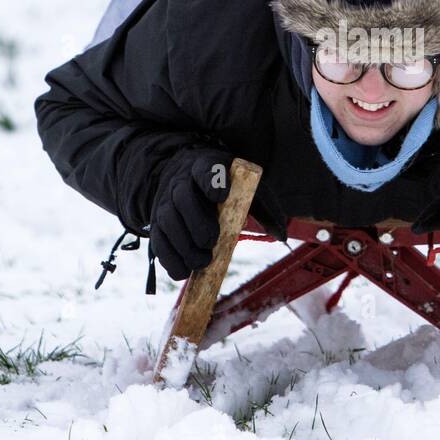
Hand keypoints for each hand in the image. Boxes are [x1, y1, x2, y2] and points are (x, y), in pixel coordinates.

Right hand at [147, 147, 285, 281]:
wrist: (182, 176)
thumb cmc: (224, 186)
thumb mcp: (245, 187)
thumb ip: (264, 207)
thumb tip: (282, 234)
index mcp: (206, 167)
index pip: (206, 170)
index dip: (212, 181)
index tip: (221, 195)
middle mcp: (181, 183)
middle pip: (183, 199)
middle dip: (196, 222)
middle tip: (211, 241)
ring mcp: (165, 203)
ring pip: (168, 222)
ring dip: (184, 245)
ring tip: (202, 261)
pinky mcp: (157, 224)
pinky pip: (159, 242)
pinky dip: (170, 260)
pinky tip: (184, 272)